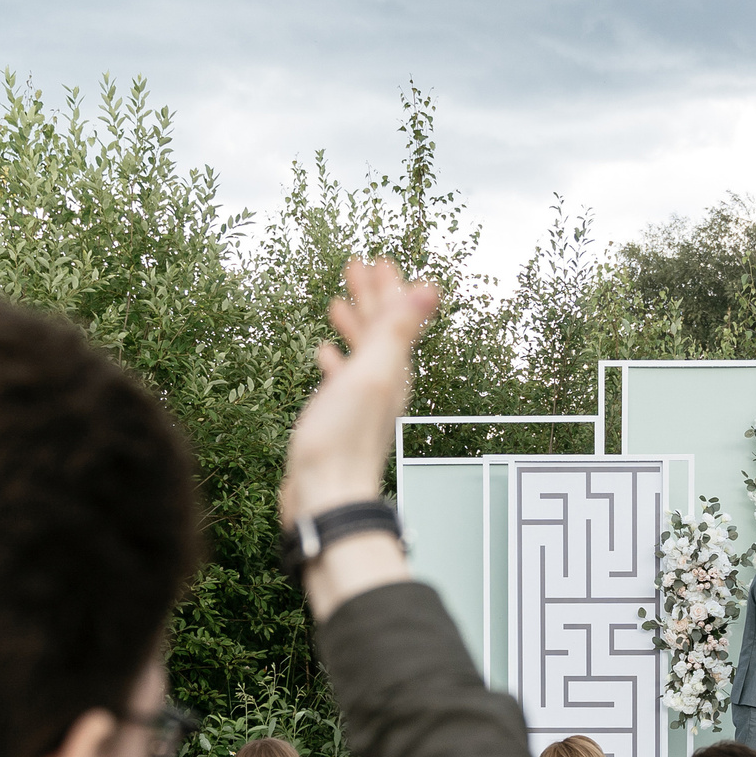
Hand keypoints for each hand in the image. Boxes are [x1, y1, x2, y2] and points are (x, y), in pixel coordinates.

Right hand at [282, 258, 439, 523]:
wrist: (325, 496)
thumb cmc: (344, 441)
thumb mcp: (373, 375)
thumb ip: (398, 331)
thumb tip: (430, 289)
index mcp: (392, 371)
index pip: (395, 318)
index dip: (388, 288)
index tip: (380, 260)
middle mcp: (382, 385)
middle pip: (379, 332)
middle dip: (370, 298)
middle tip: (357, 268)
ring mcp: (361, 403)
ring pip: (362, 353)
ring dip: (354, 326)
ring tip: (339, 303)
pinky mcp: (340, 420)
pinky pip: (343, 379)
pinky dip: (338, 360)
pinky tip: (325, 354)